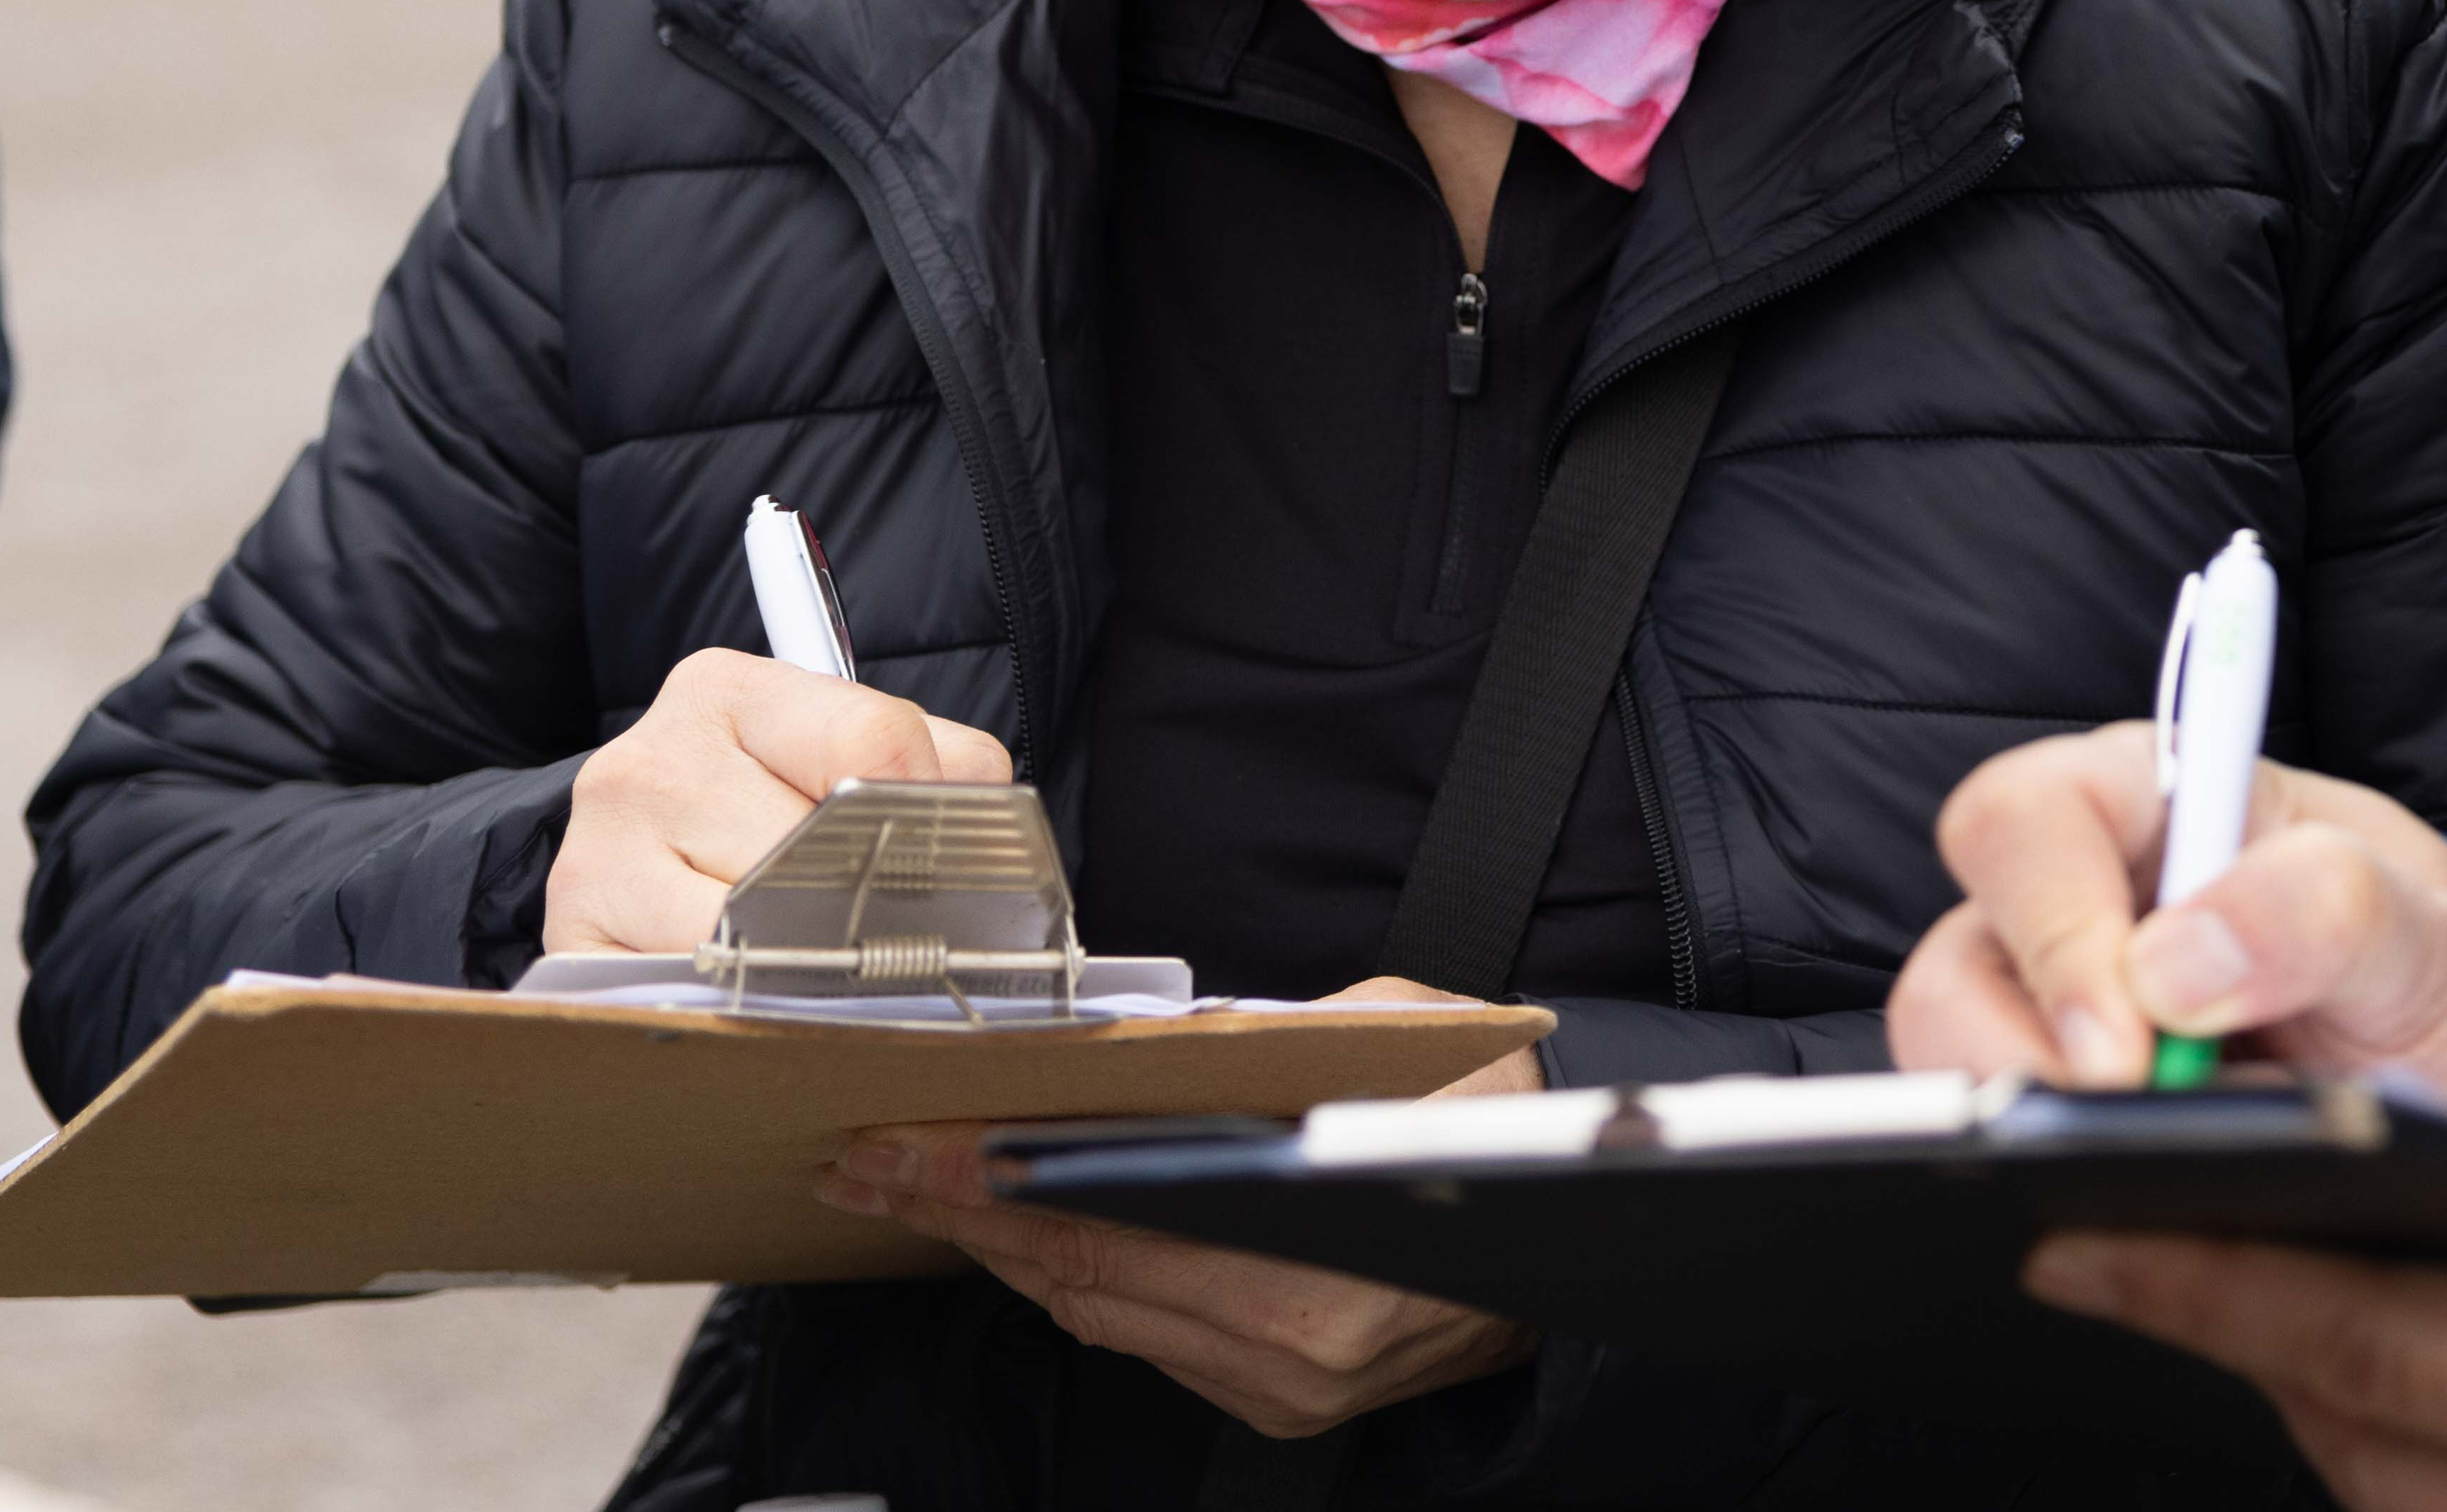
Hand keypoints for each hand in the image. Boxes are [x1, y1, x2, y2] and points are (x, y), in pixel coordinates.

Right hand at [541, 648, 1012, 955]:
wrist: (636, 854)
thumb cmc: (764, 798)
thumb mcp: (846, 749)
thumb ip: (934, 771)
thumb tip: (991, 846)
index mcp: (728, 691)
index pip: (872, 742)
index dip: (928, 811)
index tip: (949, 854)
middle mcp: (648, 763)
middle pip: (817, 853)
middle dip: (872, 901)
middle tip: (900, 932)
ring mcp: (597, 858)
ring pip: (762, 935)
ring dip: (814, 964)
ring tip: (828, 963)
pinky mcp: (573, 948)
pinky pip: (698, 994)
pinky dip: (747, 1005)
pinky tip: (763, 992)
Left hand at [822, 977, 1542, 1438]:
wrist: (1580, 1222)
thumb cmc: (1496, 1115)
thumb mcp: (1397, 1042)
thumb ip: (1274, 1048)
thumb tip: (1155, 1049)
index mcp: (1311, 1275)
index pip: (1098, 1225)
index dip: (983, 1185)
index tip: (900, 1152)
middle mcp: (1285, 1355)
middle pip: (1078, 1280)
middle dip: (961, 1217)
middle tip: (865, 1165)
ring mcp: (1278, 1392)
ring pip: (1097, 1317)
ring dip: (1006, 1253)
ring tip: (921, 1190)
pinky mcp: (1276, 1404)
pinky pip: (1144, 1338)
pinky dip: (1077, 1281)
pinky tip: (1029, 1234)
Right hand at [1893, 722, 2446, 1142]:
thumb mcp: (2440, 937)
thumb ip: (2330, 910)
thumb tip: (2173, 963)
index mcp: (2163, 799)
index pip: (2025, 820)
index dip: (2050, 929)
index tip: (2129, 1043)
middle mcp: (2091, 894)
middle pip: (1960, 961)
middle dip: (2021, 1060)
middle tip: (2132, 1130)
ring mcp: (2070, 1009)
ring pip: (1959, 1061)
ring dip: (2040, 1127)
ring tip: (2161, 1164)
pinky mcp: (2078, 1109)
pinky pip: (2015, 1142)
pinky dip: (2061, 1178)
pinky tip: (2148, 1199)